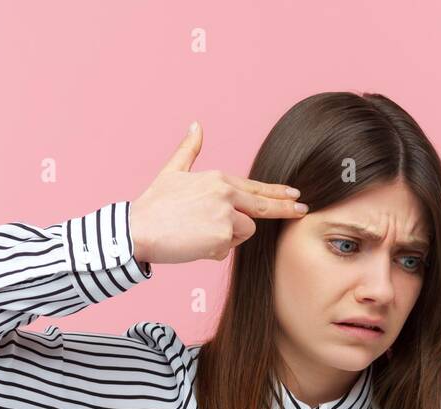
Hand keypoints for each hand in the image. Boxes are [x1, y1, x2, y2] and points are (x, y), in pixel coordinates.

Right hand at [127, 121, 306, 264]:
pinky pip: (228, 248)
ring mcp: (225, 216)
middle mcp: (225, 194)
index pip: (255, 187)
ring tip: (199, 233)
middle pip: (263, 207)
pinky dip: (214, 250)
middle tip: (303, 210)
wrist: (137, 229)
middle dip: (285, 208)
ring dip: (228, 237)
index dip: (277, 192)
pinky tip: (195, 244)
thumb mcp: (172, 172)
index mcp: (218, 179)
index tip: (295, 194)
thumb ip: (189, 150)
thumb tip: (196, 125)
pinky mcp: (221, 237)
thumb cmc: (154, 204)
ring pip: (244, 232)